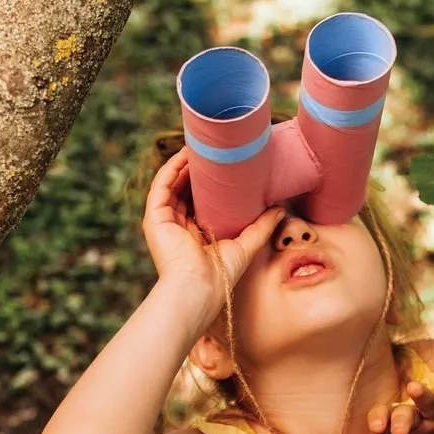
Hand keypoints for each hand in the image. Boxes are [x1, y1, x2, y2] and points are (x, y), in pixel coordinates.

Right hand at [142, 147, 284, 316]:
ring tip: (199, 146)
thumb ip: (261, 226)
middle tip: (212, 150)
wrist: (199, 288)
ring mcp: (164, 223)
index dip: (210, 183)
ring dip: (183, 164)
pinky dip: (171, 169)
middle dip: (197, 170)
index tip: (225, 165)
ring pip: (172, 185)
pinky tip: (184, 156)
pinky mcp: (154, 219)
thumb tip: (280, 208)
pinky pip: (161, 187)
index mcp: (195, 235)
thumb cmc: (221, 275)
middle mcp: (177, 228)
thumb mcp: (245, 245)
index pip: (200, 202)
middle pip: (185, 190)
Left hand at [357, 355, 433, 433]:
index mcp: (395, 429)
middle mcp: (415, 417)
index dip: (379, 419)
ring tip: (413, 389)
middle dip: (400, 419)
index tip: (377, 428)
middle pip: (404, 413)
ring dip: (422, 396)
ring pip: (429, 403)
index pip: (383, 418)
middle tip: (399, 430)